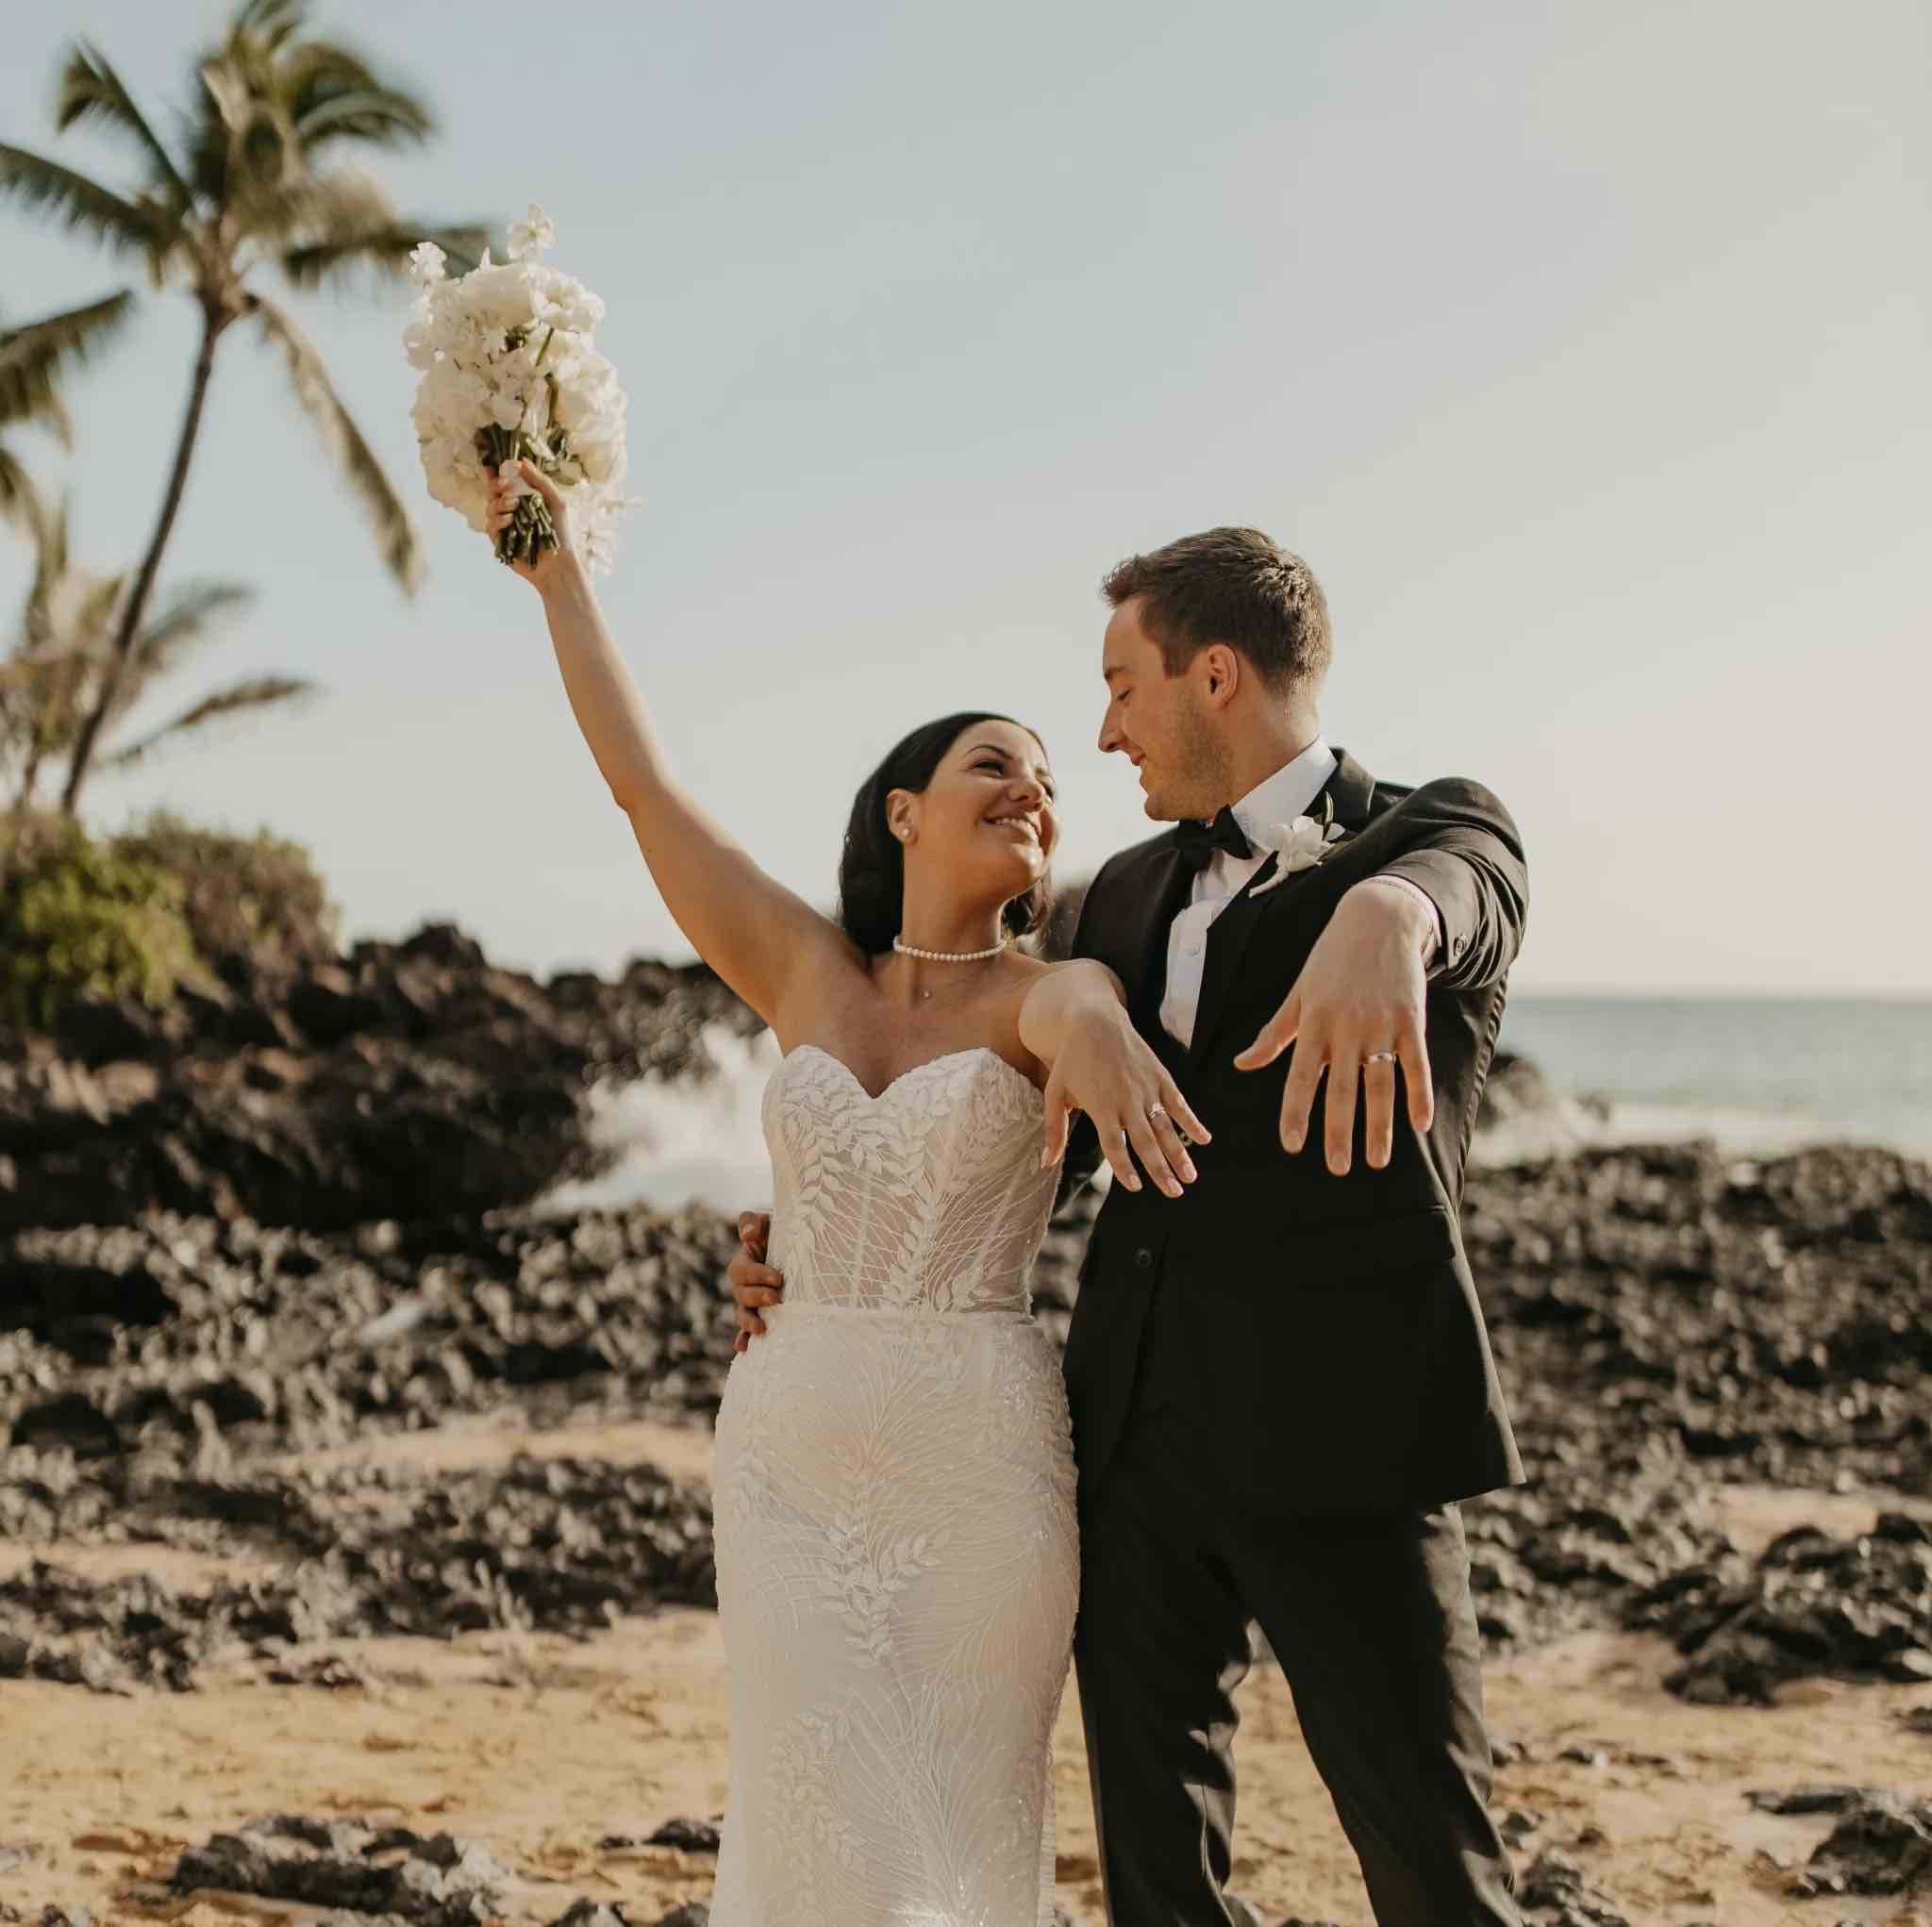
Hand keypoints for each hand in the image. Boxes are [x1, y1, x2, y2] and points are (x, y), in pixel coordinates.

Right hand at [485, 457, 576, 591]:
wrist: (558, 563)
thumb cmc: (561, 532)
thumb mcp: (556, 501)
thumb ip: (540, 480)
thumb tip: (522, 460)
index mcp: (525, 499)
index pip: (507, 482)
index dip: (499, 474)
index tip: (497, 468)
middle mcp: (513, 511)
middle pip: (494, 492)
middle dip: (497, 486)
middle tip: (505, 486)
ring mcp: (505, 526)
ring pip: (490, 507)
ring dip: (499, 503)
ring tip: (513, 506)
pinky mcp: (500, 541)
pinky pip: (490, 526)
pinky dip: (498, 520)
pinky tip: (509, 521)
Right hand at [727, 1210, 782, 1352]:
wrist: (800, 1248)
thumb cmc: (784, 1232)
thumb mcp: (768, 1222)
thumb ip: (752, 1221)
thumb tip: (748, 1234)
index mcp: (744, 1262)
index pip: (742, 1271)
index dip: (757, 1276)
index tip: (778, 1278)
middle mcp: (745, 1285)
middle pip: (741, 1295)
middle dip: (757, 1298)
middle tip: (776, 1298)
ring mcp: (751, 1302)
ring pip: (743, 1314)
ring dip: (749, 1323)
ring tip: (761, 1328)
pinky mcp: (761, 1314)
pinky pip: (747, 1330)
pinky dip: (744, 1339)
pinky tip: (745, 1348)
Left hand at [1041, 1007, 1209, 1198]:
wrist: (1095, 1020)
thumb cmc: (1072, 1061)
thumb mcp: (1056, 1093)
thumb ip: (1054, 1130)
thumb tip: (1045, 1164)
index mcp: (1101, 1106)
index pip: (1114, 1144)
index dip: (1125, 1167)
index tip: (1134, 1187)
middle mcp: (1127, 1100)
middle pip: (1146, 1142)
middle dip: (1161, 1170)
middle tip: (1173, 1194)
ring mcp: (1147, 1089)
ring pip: (1166, 1127)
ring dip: (1179, 1153)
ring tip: (1190, 1178)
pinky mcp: (1161, 1077)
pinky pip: (1179, 1104)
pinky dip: (1193, 1121)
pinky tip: (1205, 1139)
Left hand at [1233, 883, 1434, 1171]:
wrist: (1378, 919)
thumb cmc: (1330, 961)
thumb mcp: (1298, 993)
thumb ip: (1273, 1034)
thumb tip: (1241, 1065)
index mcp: (1313, 1022)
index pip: (1300, 1076)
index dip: (1296, 1110)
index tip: (1292, 1144)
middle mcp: (1346, 1027)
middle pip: (1342, 1088)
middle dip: (1339, 1131)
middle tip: (1337, 1168)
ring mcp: (1380, 1024)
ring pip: (1380, 1084)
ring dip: (1380, 1125)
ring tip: (1376, 1161)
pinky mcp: (1410, 1019)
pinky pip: (1416, 1064)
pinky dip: (1419, 1095)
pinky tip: (1420, 1125)